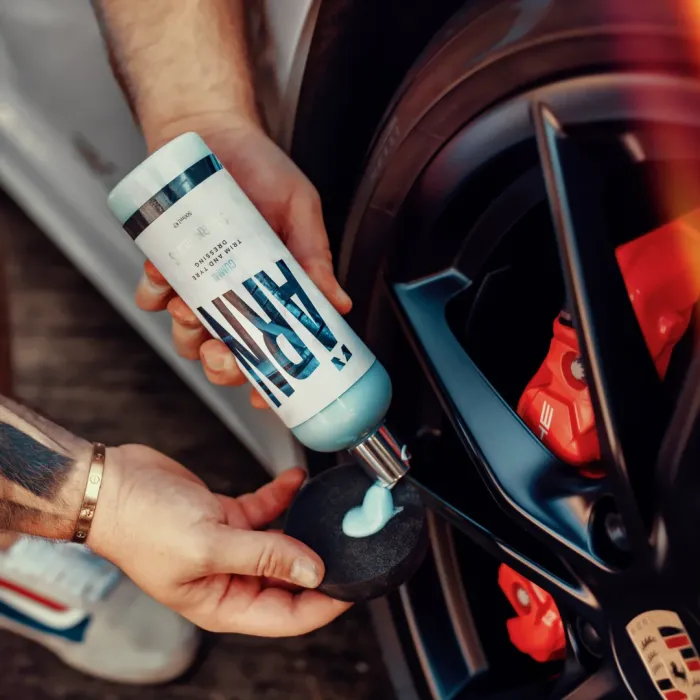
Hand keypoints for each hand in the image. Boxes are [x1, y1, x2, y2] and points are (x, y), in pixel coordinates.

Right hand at [90, 444, 350, 635]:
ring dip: (303, 526)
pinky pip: (264, 510)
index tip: (355, 586)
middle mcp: (228, 579)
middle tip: (351, 543)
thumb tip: (313, 570)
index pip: (287, 616)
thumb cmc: (140, 524)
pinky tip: (296, 480)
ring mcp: (228, 546)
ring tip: (329, 512)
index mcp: (222, 603)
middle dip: (319, 564)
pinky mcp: (225, 516)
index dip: (324, 605)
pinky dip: (282, 495)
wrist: (109, 484)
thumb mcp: (209, 545)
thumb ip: (265, 556)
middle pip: (288, 581)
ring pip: (280, 543)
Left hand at [136, 123, 351, 408]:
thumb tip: (339, 303)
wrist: (213, 131)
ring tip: (189, 304)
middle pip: (226, 354)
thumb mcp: (300, 210)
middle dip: (221, 364)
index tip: (266, 396)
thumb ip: (316, 257)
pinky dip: (153, 293)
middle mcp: (234, 295)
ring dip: (186, 331)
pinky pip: (150, 297)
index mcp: (271, 290)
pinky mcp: (164, 265)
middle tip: (221, 351)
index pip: (272, 347)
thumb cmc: (261, 169)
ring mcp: (198, 285)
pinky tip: (163, 274)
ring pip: (186, 335)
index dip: (268, 379)